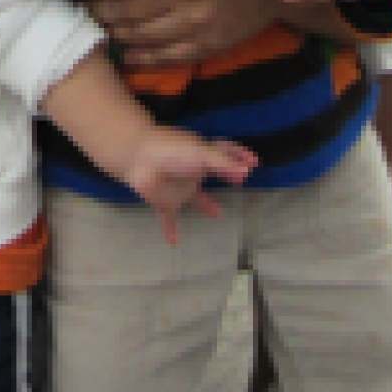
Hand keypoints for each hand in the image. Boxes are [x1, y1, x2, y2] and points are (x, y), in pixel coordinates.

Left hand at [91, 0, 280, 67]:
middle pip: (128, 11)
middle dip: (102, 14)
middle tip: (87, 13)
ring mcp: (198, 24)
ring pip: (144, 36)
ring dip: (118, 35)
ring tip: (102, 30)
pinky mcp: (209, 44)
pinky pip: (168, 56)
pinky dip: (142, 58)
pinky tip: (127, 55)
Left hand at [123, 128, 257, 245]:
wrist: (137, 158)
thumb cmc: (172, 150)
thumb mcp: (201, 153)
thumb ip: (223, 164)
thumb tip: (247, 171)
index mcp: (201, 155)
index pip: (223, 153)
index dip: (238, 155)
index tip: (253, 161)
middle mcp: (192, 171)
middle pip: (211, 172)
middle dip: (226, 174)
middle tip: (241, 179)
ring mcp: (179, 188)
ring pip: (194, 198)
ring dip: (206, 204)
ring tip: (218, 213)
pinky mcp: (166, 202)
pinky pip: (169, 219)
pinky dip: (171, 230)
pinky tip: (173, 242)